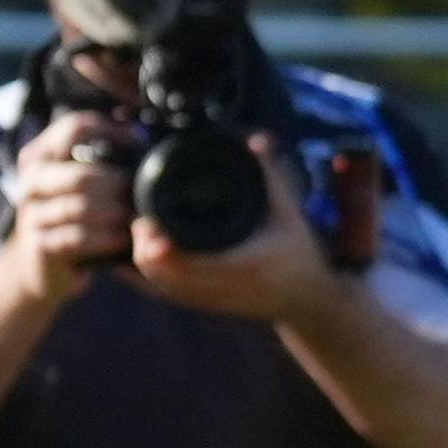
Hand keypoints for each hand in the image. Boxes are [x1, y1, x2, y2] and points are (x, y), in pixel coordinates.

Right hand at [3, 112, 136, 302]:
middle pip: (81, 175)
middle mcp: (32, 181)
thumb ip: (105, 157)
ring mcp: (33, 214)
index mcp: (42, 155)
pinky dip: (106, 238)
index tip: (138, 143)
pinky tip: (122, 238)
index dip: (111, 132)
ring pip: (80, 208)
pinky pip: (78, 238)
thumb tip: (147, 135)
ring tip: (136, 217)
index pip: (75, 128)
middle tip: (141, 194)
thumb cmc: (75, 214)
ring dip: (115, 214)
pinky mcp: (41, 245)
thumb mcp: (82, 181)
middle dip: (118, 186)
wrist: (42, 264)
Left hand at [131, 134, 333, 324]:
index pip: (190, 262)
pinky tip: (144, 258)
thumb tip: (257, 141)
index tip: (145, 220)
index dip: (159, 245)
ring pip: (162, 287)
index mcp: (247, 263)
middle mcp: (227, 286)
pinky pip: (168, 295)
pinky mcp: (206, 307)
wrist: (308, 299)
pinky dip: (150, 278)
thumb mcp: (290, 212)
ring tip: (144, 234)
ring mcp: (213, 300)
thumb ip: (271, 177)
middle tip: (140, 221)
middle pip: (166, 275)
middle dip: (144, 249)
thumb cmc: (299, 252)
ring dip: (144, 263)